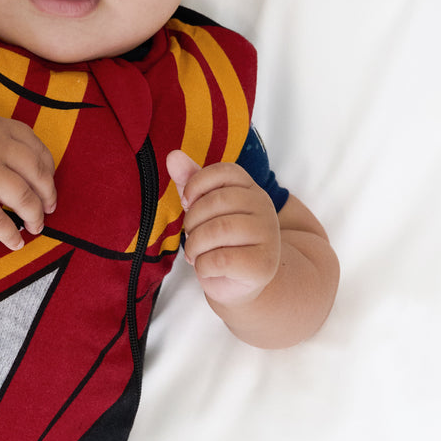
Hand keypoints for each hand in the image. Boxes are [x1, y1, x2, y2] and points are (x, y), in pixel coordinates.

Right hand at [0, 101, 56, 250]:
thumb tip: (17, 156)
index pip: (34, 145)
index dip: (47, 167)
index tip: (48, 181)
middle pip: (37, 172)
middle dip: (48, 195)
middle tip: (49, 209)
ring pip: (23, 197)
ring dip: (35, 216)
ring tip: (35, 228)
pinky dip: (11, 234)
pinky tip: (15, 242)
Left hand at [167, 150, 280, 308]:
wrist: (240, 284)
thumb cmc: (221, 243)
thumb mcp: (205, 211)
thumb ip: (192, 183)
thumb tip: (172, 156)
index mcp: (250, 189)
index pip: (224, 172)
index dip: (197, 185)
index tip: (187, 203)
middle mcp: (264, 207)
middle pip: (217, 202)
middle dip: (192, 222)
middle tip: (191, 236)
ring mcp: (267, 235)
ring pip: (218, 231)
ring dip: (195, 246)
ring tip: (196, 253)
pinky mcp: (262, 264)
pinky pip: (221, 259)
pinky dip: (203, 266)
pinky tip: (207, 268)